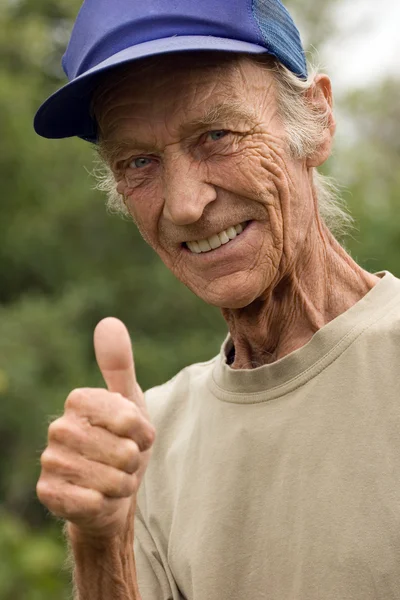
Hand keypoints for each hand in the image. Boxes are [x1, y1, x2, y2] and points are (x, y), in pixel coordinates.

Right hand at [36, 318, 154, 541]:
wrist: (110, 490)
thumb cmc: (122, 441)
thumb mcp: (130, 401)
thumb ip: (120, 364)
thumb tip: (108, 322)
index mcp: (78, 400)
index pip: (129, 418)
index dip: (142, 433)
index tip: (136, 435)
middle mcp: (58, 428)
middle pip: (123, 452)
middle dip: (133, 463)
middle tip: (123, 461)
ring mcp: (50, 461)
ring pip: (111, 480)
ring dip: (122, 484)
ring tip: (113, 479)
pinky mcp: (48, 493)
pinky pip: (91, 502)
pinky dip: (105, 503)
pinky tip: (97, 497)